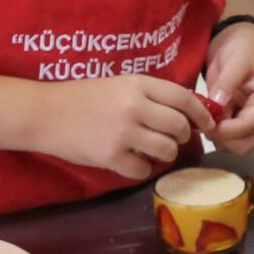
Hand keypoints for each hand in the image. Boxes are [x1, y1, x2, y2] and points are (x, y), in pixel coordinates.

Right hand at [40, 74, 214, 179]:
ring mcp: (122, 133)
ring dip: (166, 153)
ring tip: (153, 150)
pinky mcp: (110, 156)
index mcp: (138, 84)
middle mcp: (134, 107)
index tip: (207, 123)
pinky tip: (132, 161)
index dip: (202, 112)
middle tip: (174, 138)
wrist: (45, 113)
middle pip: (179, 126)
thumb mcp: (120, 84)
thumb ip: (151, 94)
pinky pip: (143, 169)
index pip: (184, 98)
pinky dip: (142, 168)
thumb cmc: (84, 97)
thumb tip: (188, 110)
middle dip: (183, 136)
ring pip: (167, 149)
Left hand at [202, 22, 253, 154]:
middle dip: (223, 137)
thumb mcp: (236, 59)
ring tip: (204, 118)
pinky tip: (206, 119)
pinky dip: (216, 135)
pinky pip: (228, 142)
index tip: (206, 121)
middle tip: (204, 120)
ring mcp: (253, 124)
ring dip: (218, 138)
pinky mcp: (240, 125)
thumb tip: (216, 103)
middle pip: (245, 145)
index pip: (251, 126)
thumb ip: (227, 81)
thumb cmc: (242, 49)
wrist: (240, 45)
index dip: (228, 129)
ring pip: (236, 148)